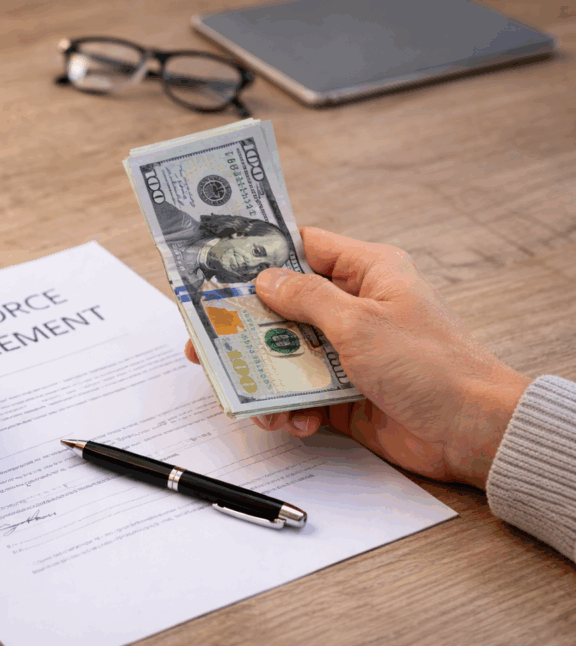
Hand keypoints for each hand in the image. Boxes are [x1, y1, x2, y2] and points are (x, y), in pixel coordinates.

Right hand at [184, 228, 529, 488]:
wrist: (474, 433)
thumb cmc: (431, 366)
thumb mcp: (359, 322)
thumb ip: (305, 299)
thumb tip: (265, 279)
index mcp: (368, 273)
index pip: (305, 248)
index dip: (262, 253)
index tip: (219, 266)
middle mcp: (356, 309)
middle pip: (285, 308)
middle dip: (248, 327)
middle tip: (208, 340)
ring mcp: (350, 353)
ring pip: (288, 356)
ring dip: (266, 377)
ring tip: (249, 397)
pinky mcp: (347, 394)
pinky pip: (302, 395)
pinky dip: (290, 408)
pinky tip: (292, 421)